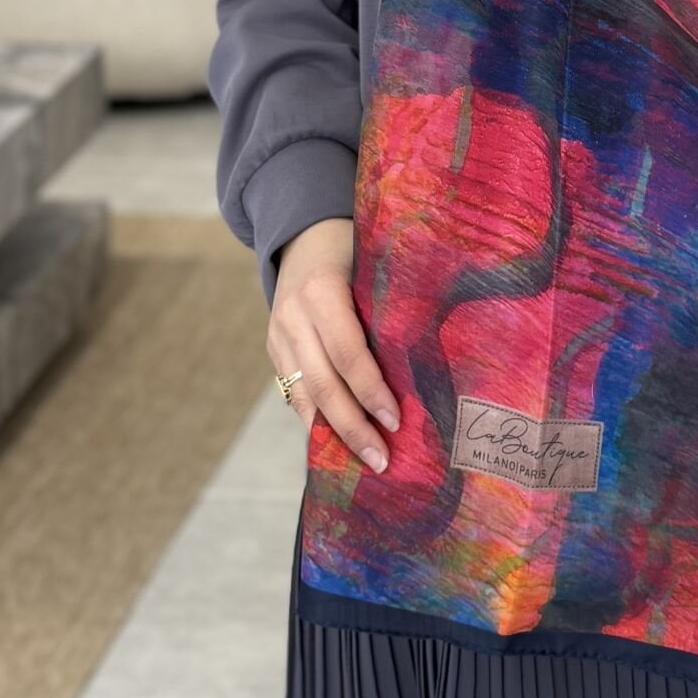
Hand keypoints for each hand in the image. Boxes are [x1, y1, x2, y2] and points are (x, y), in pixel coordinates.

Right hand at [268, 217, 400, 471]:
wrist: (305, 237)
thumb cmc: (355, 252)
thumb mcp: (372, 269)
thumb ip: (388, 310)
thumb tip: (424, 368)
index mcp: (322, 291)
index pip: (348, 352)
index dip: (371, 391)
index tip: (396, 421)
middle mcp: (293, 316)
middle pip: (324, 384)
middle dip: (353, 426)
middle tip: (382, 459)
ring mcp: (277, 335)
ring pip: (304, 396)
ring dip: (334, 433)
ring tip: (364, 460)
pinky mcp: (272, 349)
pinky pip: (293, 393)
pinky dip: (316, 420)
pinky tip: (338, 444)